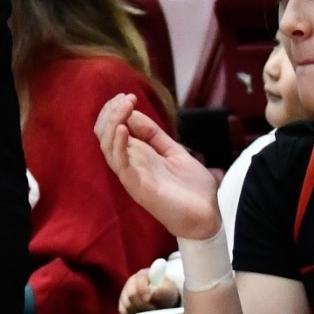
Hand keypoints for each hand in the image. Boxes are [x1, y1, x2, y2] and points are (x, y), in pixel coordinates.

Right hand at [95, 92, 221, 240]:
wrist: (208, 218)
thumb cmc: (193, 188)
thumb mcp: (175, 152)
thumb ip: (154, 135)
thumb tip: (134, 113)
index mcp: (137, 154)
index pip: (113, 128)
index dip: (116, 110)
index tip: (128, 96)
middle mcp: (129, 163)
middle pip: (105, 134)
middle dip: (110, 112)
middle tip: (125, 98)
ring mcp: (131, 174)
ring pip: (107, 146)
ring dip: (112, 123)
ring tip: (123, 107)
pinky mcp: (136, 186)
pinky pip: (119, 164)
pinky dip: (117, 144)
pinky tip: (123, 128)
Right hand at [117, 263, 179, 313]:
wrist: (163, 300)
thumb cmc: (166, 292)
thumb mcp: (169, 290)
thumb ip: (163, 290)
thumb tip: (154, 294)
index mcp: (143, 275)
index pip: (139, 281)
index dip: (143, 291)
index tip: (150, 300)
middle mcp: (131, 283)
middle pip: (131, 295)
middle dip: (143, 305)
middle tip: (153, 311)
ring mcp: (125, 293)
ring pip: (127, 305)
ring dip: (139, 312)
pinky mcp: (122, 304)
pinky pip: (124, 312)